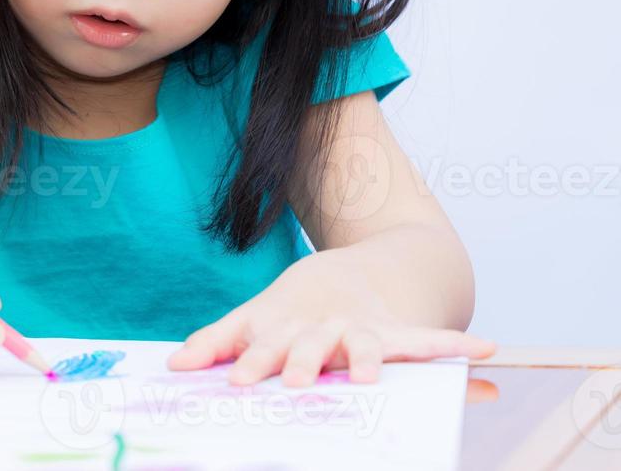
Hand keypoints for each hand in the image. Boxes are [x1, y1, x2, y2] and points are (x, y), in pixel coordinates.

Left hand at [166, 251, 496, 386]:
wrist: (347, 275)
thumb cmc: (292, 311)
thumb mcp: (252, 319)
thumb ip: (213, 342)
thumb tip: (172, 366)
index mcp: (285, 328)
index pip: (264, 345)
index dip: (251, 361)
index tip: (238, 381)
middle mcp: (322, 329)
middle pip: (311, 347)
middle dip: (303, 364)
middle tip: (296, 383)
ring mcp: (360, 332)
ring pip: (365, 347)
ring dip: (368, 361)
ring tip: (369, 378)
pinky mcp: (395, 336)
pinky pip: (428, 342)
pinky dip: (457, 347)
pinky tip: (488, 352)